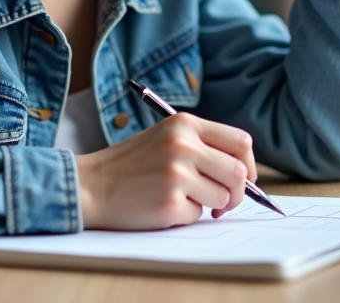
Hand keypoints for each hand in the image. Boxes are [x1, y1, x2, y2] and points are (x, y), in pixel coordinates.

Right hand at [75, 113, 256, 229]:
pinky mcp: (169, 203)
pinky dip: (184, 216)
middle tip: (223, 202)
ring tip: (180, 198)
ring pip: (222, 197)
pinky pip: (197, 215)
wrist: (90, 185)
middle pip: (239, 173)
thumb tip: (244, 174)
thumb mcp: (165, 138)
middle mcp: (183, 145)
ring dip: (208, 205)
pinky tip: (161, 205)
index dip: (249, 164)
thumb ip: (202, 146)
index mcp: (184, 124)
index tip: (244, 178)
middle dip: (237, 193)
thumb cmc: (131, 165)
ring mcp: (176, 174)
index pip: (241, 141)